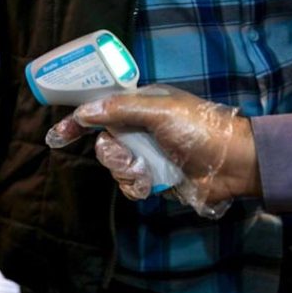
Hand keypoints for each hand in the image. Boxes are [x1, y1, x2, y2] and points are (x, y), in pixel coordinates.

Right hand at [46, 85, 260, 211]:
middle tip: (125, 155)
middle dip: (110, 152)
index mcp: (140, 107)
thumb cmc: (200, 129)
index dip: (78, 121)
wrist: (233, 165)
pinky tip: (150, 184)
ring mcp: (144, 155)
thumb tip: (85, 111)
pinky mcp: (151, 178)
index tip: (58, 135)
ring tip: (145, 171)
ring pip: (113, 166)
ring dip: (125, 170)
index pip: (100, 110)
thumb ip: (120, 108)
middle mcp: (138, 130)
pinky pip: (127, 185)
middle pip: (102, 142)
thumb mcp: (160, 111)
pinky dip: (135, 185)